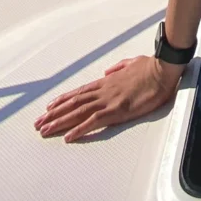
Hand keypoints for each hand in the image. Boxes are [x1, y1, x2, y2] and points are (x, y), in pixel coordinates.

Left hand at [34, 56, 182, 141]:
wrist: (162, 69)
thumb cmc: (150, 66)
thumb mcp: (131, 62)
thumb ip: (117, 68)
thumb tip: (107, 72)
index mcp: (107, 81)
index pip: (79, 92)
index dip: (62, 100)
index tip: (49, 108)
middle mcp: (103, 90)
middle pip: (73, 103)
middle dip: (54, 114)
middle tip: (38, 123)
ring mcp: (108, 100)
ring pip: (78, 112)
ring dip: (59, 122)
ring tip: (44, 130)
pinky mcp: (117, 110)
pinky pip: (93, 121)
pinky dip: (79, 129)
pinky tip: (68, 137)